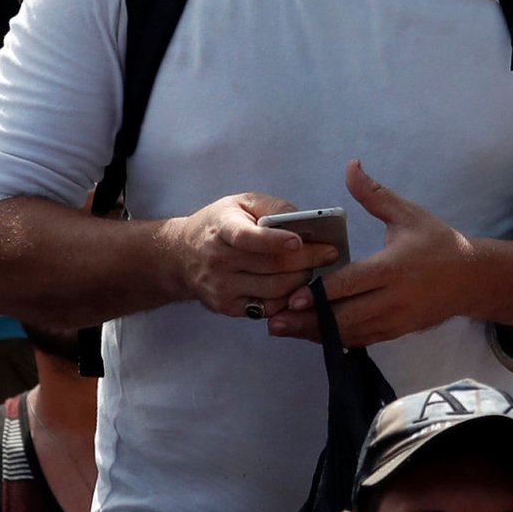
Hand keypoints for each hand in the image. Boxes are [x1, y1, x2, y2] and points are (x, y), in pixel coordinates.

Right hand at [162, 191, 345, 321]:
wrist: (181, 255)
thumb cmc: (220, 224)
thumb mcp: (240, 203)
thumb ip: (272, 208)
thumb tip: (304, 222)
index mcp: (221, 228)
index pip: (247, 238)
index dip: (275, 241)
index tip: (300, 241)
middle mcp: (218, 260)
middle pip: (270, 266)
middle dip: (308, 260)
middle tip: (330, 253)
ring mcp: (221, 287)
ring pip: (274, 290)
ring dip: (303, 280)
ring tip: (316, 268)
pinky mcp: (226, 307)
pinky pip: (267, 308)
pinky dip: (288, 299)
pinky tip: (298, 286)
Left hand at [272, 161, 479, 347]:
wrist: (472, 279)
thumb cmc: (437, 242)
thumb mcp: (408, 215)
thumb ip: (375, 195)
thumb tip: (350, 165)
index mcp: (393, 267)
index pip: (351, 283)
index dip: (320, 293)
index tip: (292, 297)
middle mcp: (394, 298)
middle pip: (345, 316)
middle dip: (308, 321)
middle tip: (273, 320)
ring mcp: (396, 320)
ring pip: (350, 333)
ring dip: (316, 334)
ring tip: (283, 329)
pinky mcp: (397, 332)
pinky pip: (361, 340)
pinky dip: (335, 339)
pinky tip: (312, 334)